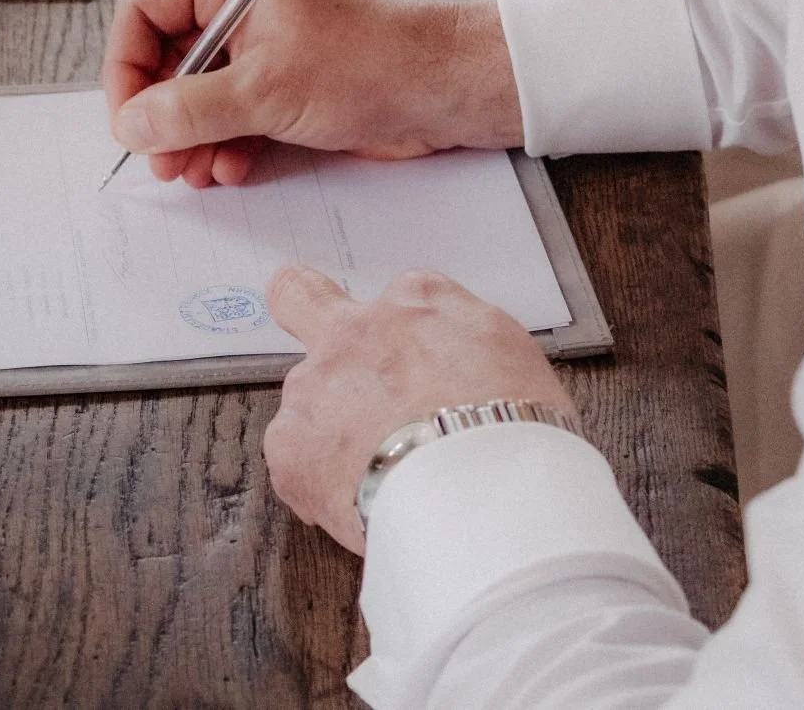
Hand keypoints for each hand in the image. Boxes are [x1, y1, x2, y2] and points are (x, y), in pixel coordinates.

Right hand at [103, 0, 521, 185]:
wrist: (445, 89)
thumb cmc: (370, 63)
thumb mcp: (263, 90)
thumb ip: (188, 109)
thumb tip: (132, 123)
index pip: (147, 10)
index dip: (127, 66)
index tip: (128, 119)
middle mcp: (247, 3)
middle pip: (171, 55)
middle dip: (163, 112)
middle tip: (160, 160)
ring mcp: (270, 43)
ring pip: (203, 90)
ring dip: (193, 135)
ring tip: (194, 171)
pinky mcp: (291, 80)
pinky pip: (238, 110)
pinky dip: (227, 141)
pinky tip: (231, 169)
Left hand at [262, 265, 578, 554]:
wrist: (481, 491)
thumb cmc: (513, 427)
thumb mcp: (513, 354)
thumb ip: (468, 341)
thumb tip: (456, 359)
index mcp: (417, 302)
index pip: (401, 299)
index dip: (408, 334)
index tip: (417, 362)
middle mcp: (356, 331)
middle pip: (302, 296)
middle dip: (299, 304)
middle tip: (312, 335)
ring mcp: (315, 386)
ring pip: (306, 397)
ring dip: (329, 426)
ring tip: (377, 477)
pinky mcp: (290, 446)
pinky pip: (294, 461)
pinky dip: (317, 483)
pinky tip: (355, 507)